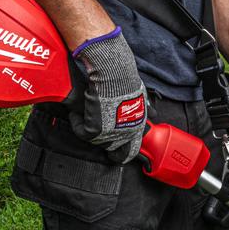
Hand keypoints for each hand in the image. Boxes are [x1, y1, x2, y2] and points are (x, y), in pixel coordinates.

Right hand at [69, 27, 147, 162]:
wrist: (114, 75)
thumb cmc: (125, 80)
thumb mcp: (140, 97)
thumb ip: (143, 109)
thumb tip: (152, 114)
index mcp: (138, 126)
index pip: (131, 151)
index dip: (122, 154)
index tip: (114, 155)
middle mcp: (127, 134)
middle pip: (112, 148)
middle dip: (102, 139)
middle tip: (92, 131)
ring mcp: (112, 134)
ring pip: (95, 140)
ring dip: (89, 127)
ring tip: (84, 112)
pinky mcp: (96, 130)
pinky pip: (82, 132)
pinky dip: (77, 122)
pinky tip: (76, 113)